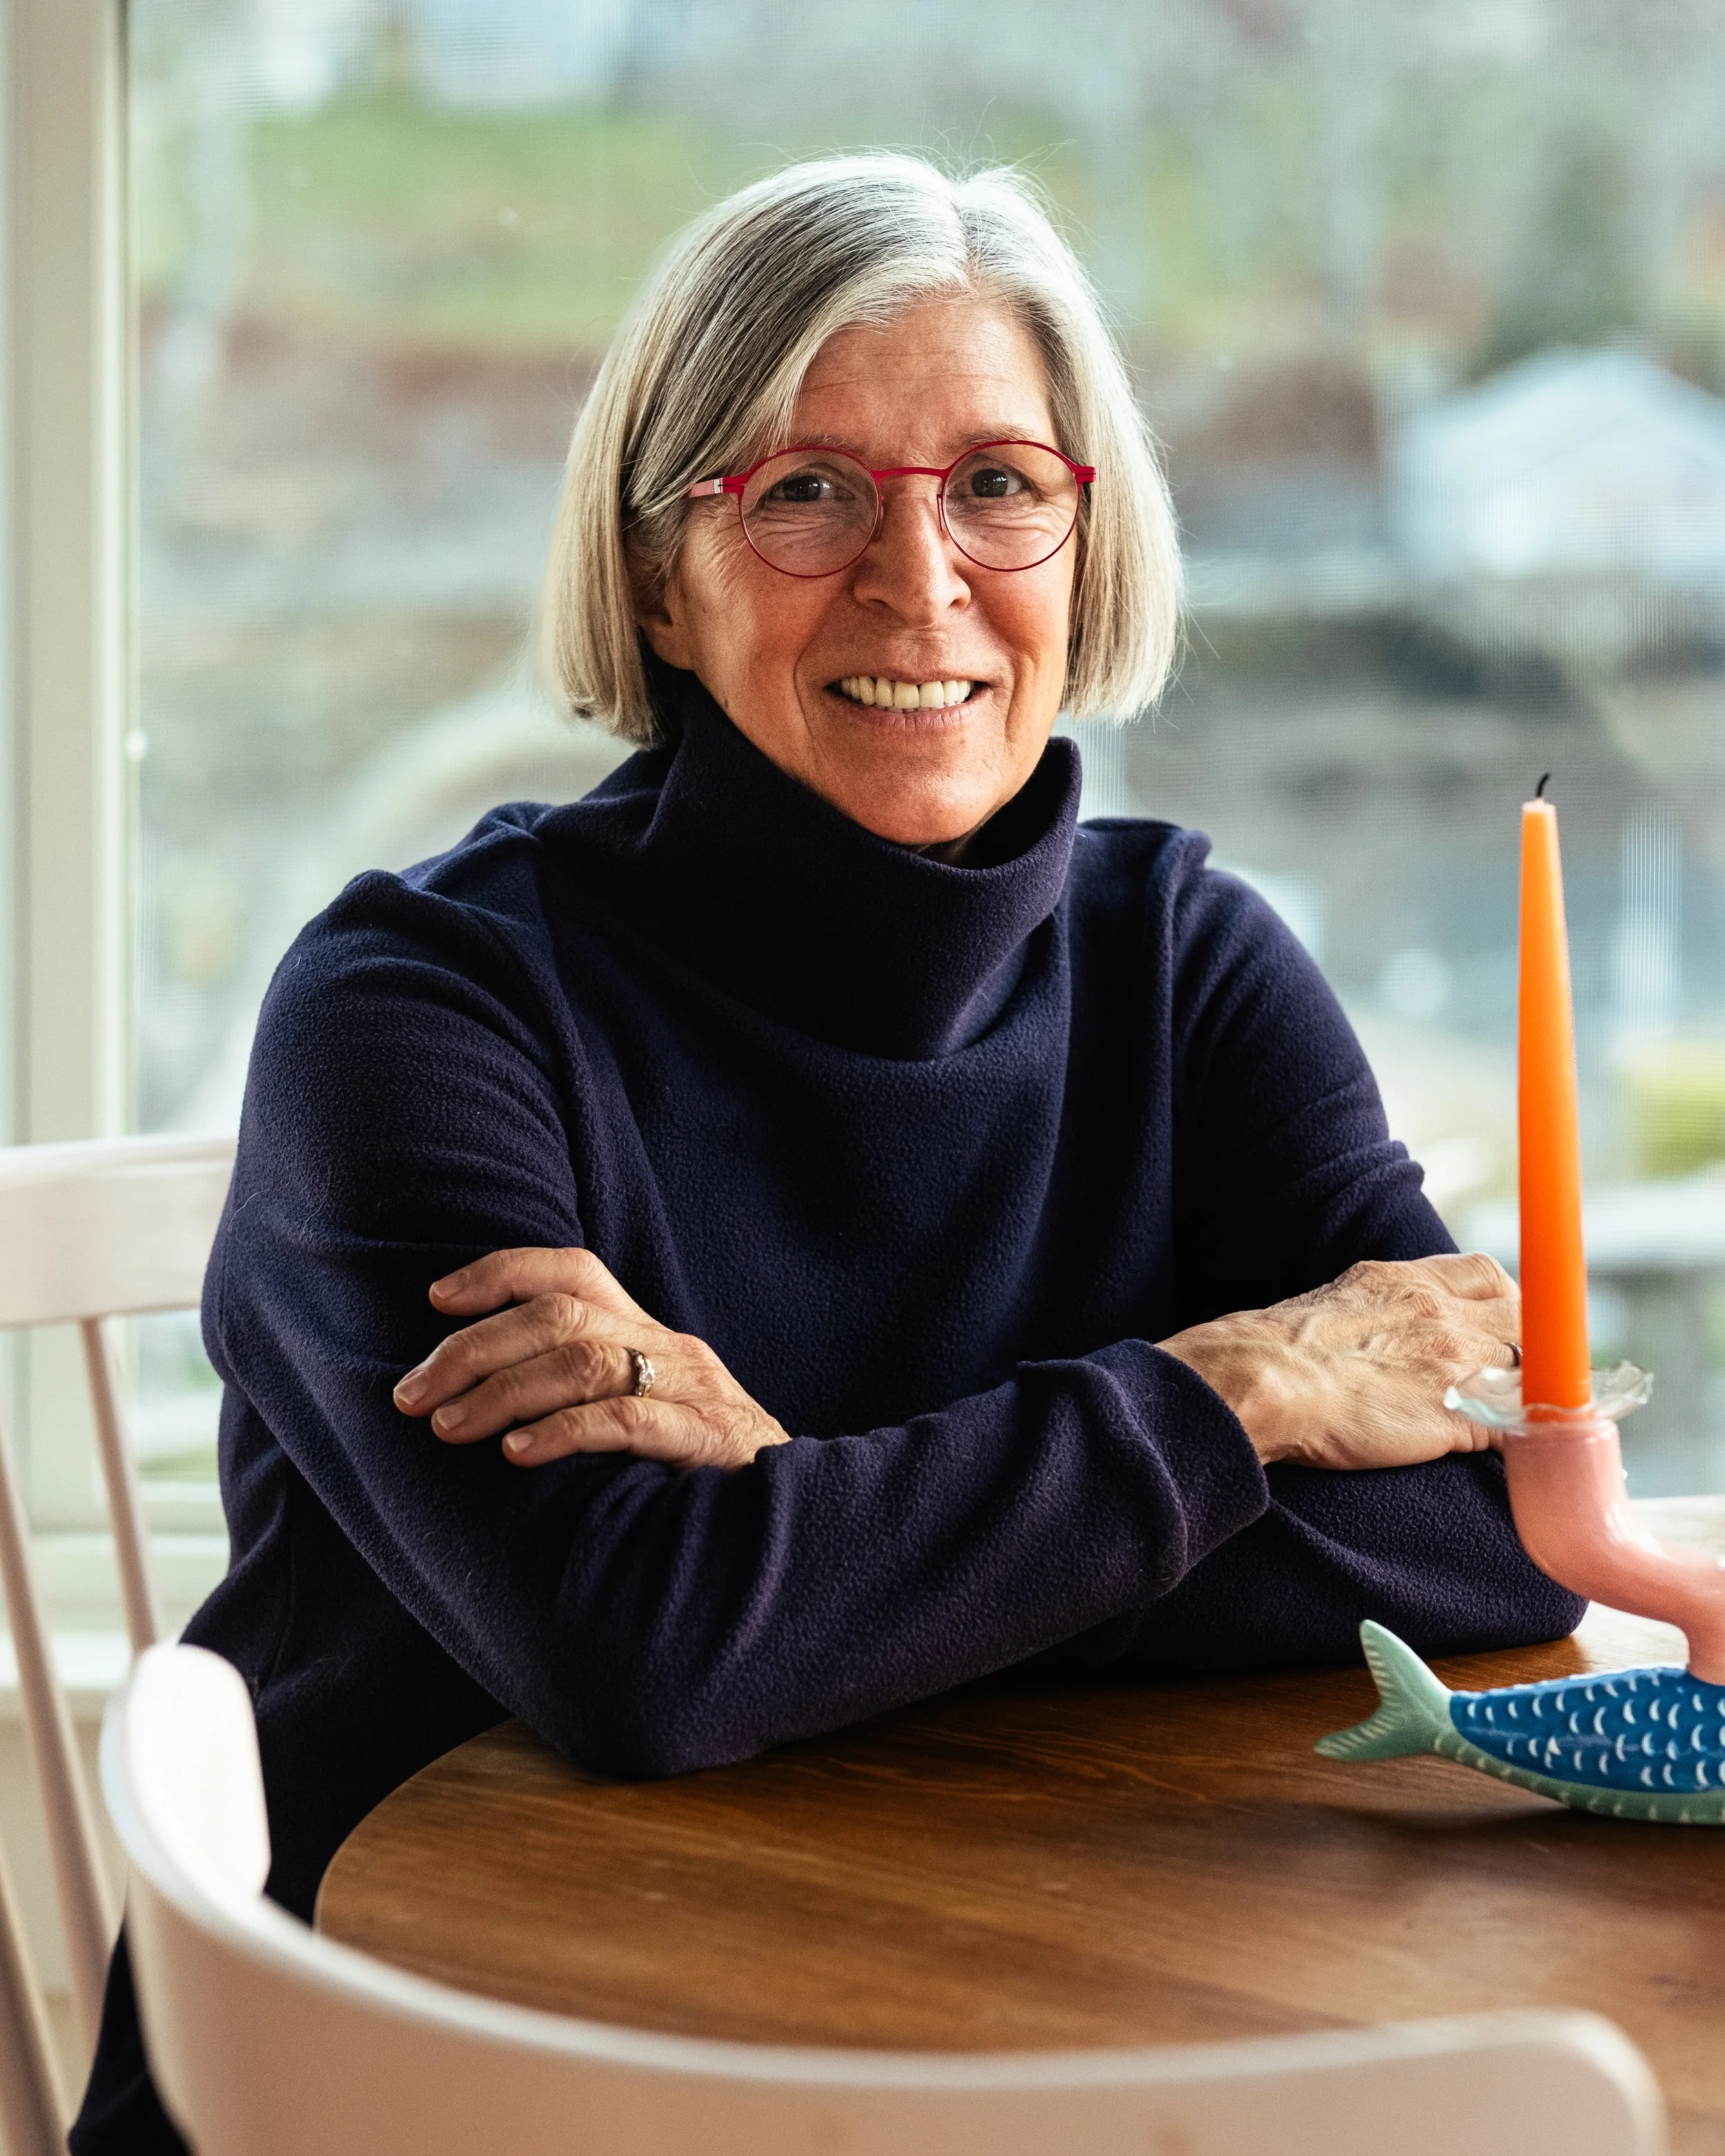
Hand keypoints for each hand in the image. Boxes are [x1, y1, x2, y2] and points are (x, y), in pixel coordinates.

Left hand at [392, 1246, 789, 1470]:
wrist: (801, 1517)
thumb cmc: (699, 1474)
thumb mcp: (644, 1414)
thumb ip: (581, 1394)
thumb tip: (470, 1398)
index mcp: (649, 1334)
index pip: (573, 1270)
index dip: (502, 1272)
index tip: (437, 1299)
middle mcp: (670, 1347)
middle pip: (561, 1314)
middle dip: (474, 1348)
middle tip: (413, 1395)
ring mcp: (694, 1389)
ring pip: (585, 1359)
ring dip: (503, 1390)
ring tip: (448, 1426)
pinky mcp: (710, 1440)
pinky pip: (628, 1420)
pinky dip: (564, 1430)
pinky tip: (517, 1453)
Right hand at [1158, 1252, 1519, 1470]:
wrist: (1262, 1380)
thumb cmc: (1277, 1350)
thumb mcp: (1336, 1302)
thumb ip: (1374, 1308)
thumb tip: (1378, 1334)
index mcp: (1406, 1282)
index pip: (1487, 1276)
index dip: (1503, 1303)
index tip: (1496, 1328)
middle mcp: (1440, 1314)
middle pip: (1524, 1323)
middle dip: (1524, 1350)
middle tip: (1503, 1380)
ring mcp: (1454, 1363)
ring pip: (1529, 1376)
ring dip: (1521, 1398)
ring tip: (1501, 1421)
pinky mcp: (1457, 1417)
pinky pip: (1518, 1428)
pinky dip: (1519, 1442)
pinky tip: (1503, 1453)